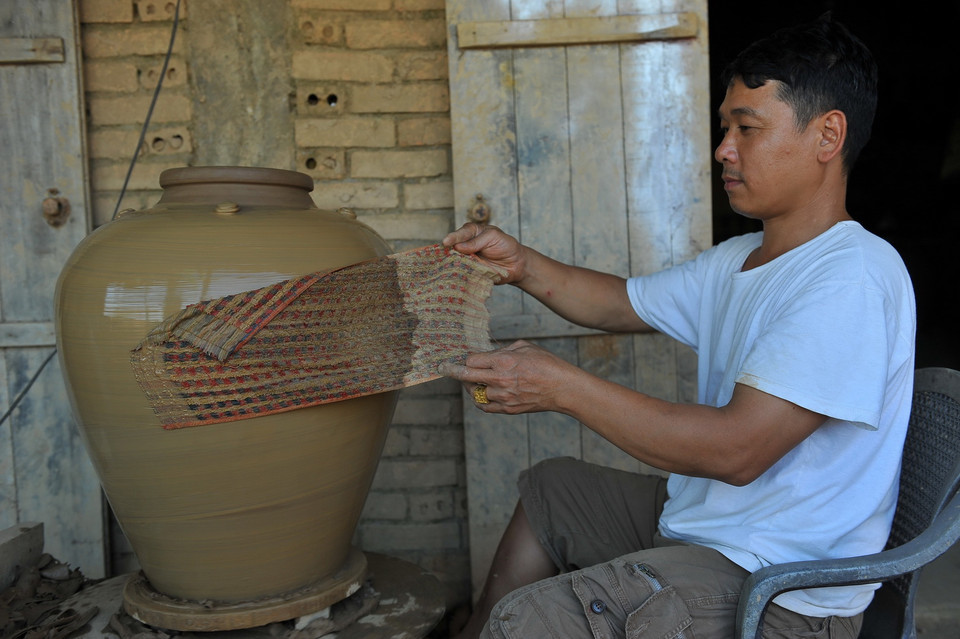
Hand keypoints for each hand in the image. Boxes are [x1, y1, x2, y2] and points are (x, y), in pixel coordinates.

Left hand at [438, 340, 578, 413]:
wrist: (563, 388)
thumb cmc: (547, 364)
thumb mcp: (524, 347)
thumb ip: (502, 350)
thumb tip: (487, 354)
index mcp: (504, 361)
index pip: (472, 360)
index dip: (466, 357)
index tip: (461, 357)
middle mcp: (500, 379)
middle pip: (466, 376)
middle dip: (451, 370)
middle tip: (443, 367)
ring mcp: (503, 396)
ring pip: (475, 392)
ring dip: (471, 385)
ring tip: (472, 379)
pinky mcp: (508, 409)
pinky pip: (484, 406)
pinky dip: (479, 399)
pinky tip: (480, 393)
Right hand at [442, 223, 525, 284]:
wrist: (516, 264)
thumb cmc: (506, 246)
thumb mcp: (494, 237)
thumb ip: (477, 241)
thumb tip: (458, 247)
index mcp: (472, 232)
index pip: (461, 233)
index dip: (453, 237)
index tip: (447, 242)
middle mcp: (466, 245)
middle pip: (452, 247)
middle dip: (447, 251)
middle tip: (442, 254)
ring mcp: (466, 259)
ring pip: (454, 261)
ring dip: (450, 263)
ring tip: (445, 265)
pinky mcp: (469, 272)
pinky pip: (461, 273)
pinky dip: (456, 274)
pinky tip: (452, 275)